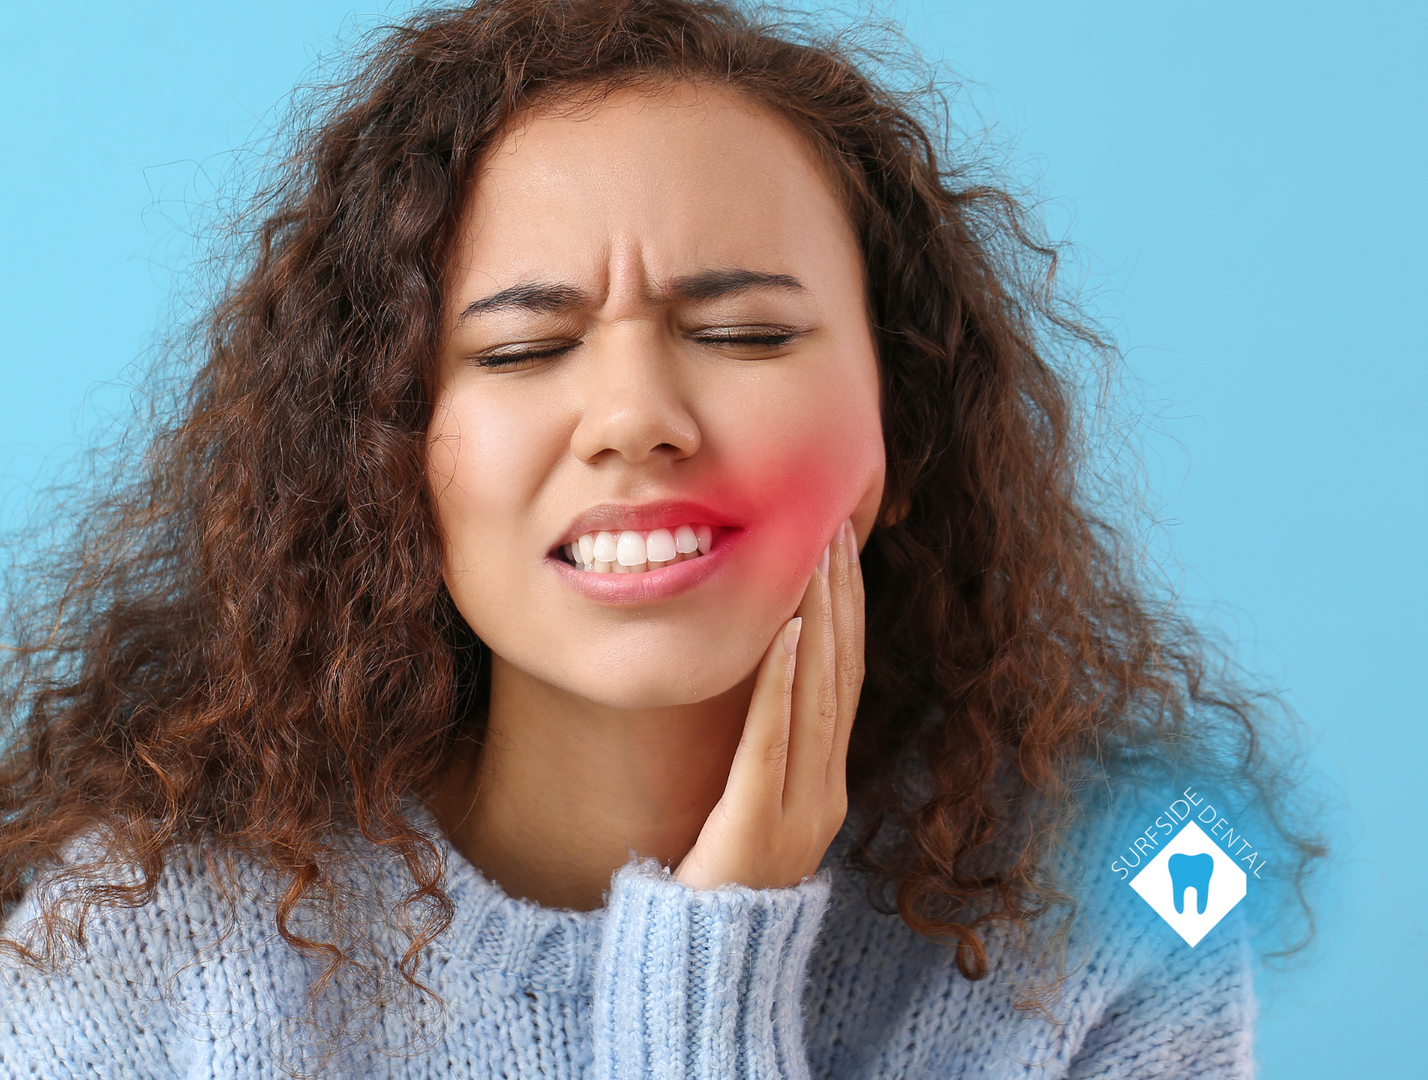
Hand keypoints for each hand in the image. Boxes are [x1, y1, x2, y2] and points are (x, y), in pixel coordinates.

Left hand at [674, 517, 865, 889]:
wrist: (705, 963)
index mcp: (827, 786)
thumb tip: (758, 686)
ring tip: (816, 557)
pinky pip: (775, 739)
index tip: (840, 548)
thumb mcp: (749, 808)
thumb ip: (764, 754)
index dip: (848, 611)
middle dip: (841, 596)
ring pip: (820, 696)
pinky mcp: (759, 822)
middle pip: (842, 675)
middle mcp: (825, 792)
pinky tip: (789, 632)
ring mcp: (800, 809)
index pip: (845, 680)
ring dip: (821, 618)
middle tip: (835, 527)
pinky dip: (785, 683)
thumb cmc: (716, 882)